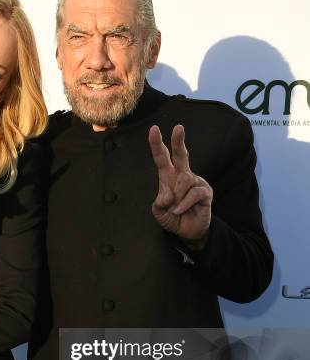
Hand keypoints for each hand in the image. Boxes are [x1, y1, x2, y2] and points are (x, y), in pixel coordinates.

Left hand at [149, 124, 212, 249]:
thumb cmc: (172, 217)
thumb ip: (159, 203)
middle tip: (178, 127)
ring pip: (184, 179)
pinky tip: (180, 210)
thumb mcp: (159, 212)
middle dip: (178, 141)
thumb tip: (167, 195)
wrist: (187, 232)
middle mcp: (183, 175)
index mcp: (168, 177)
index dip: (157, 144)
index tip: (154, 129)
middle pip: (181, 155)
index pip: (162, 158)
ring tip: (174, 208)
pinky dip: (184, 204)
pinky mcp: (205, 192)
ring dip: (177, 196)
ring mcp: (195, 182)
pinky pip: (194, 193)